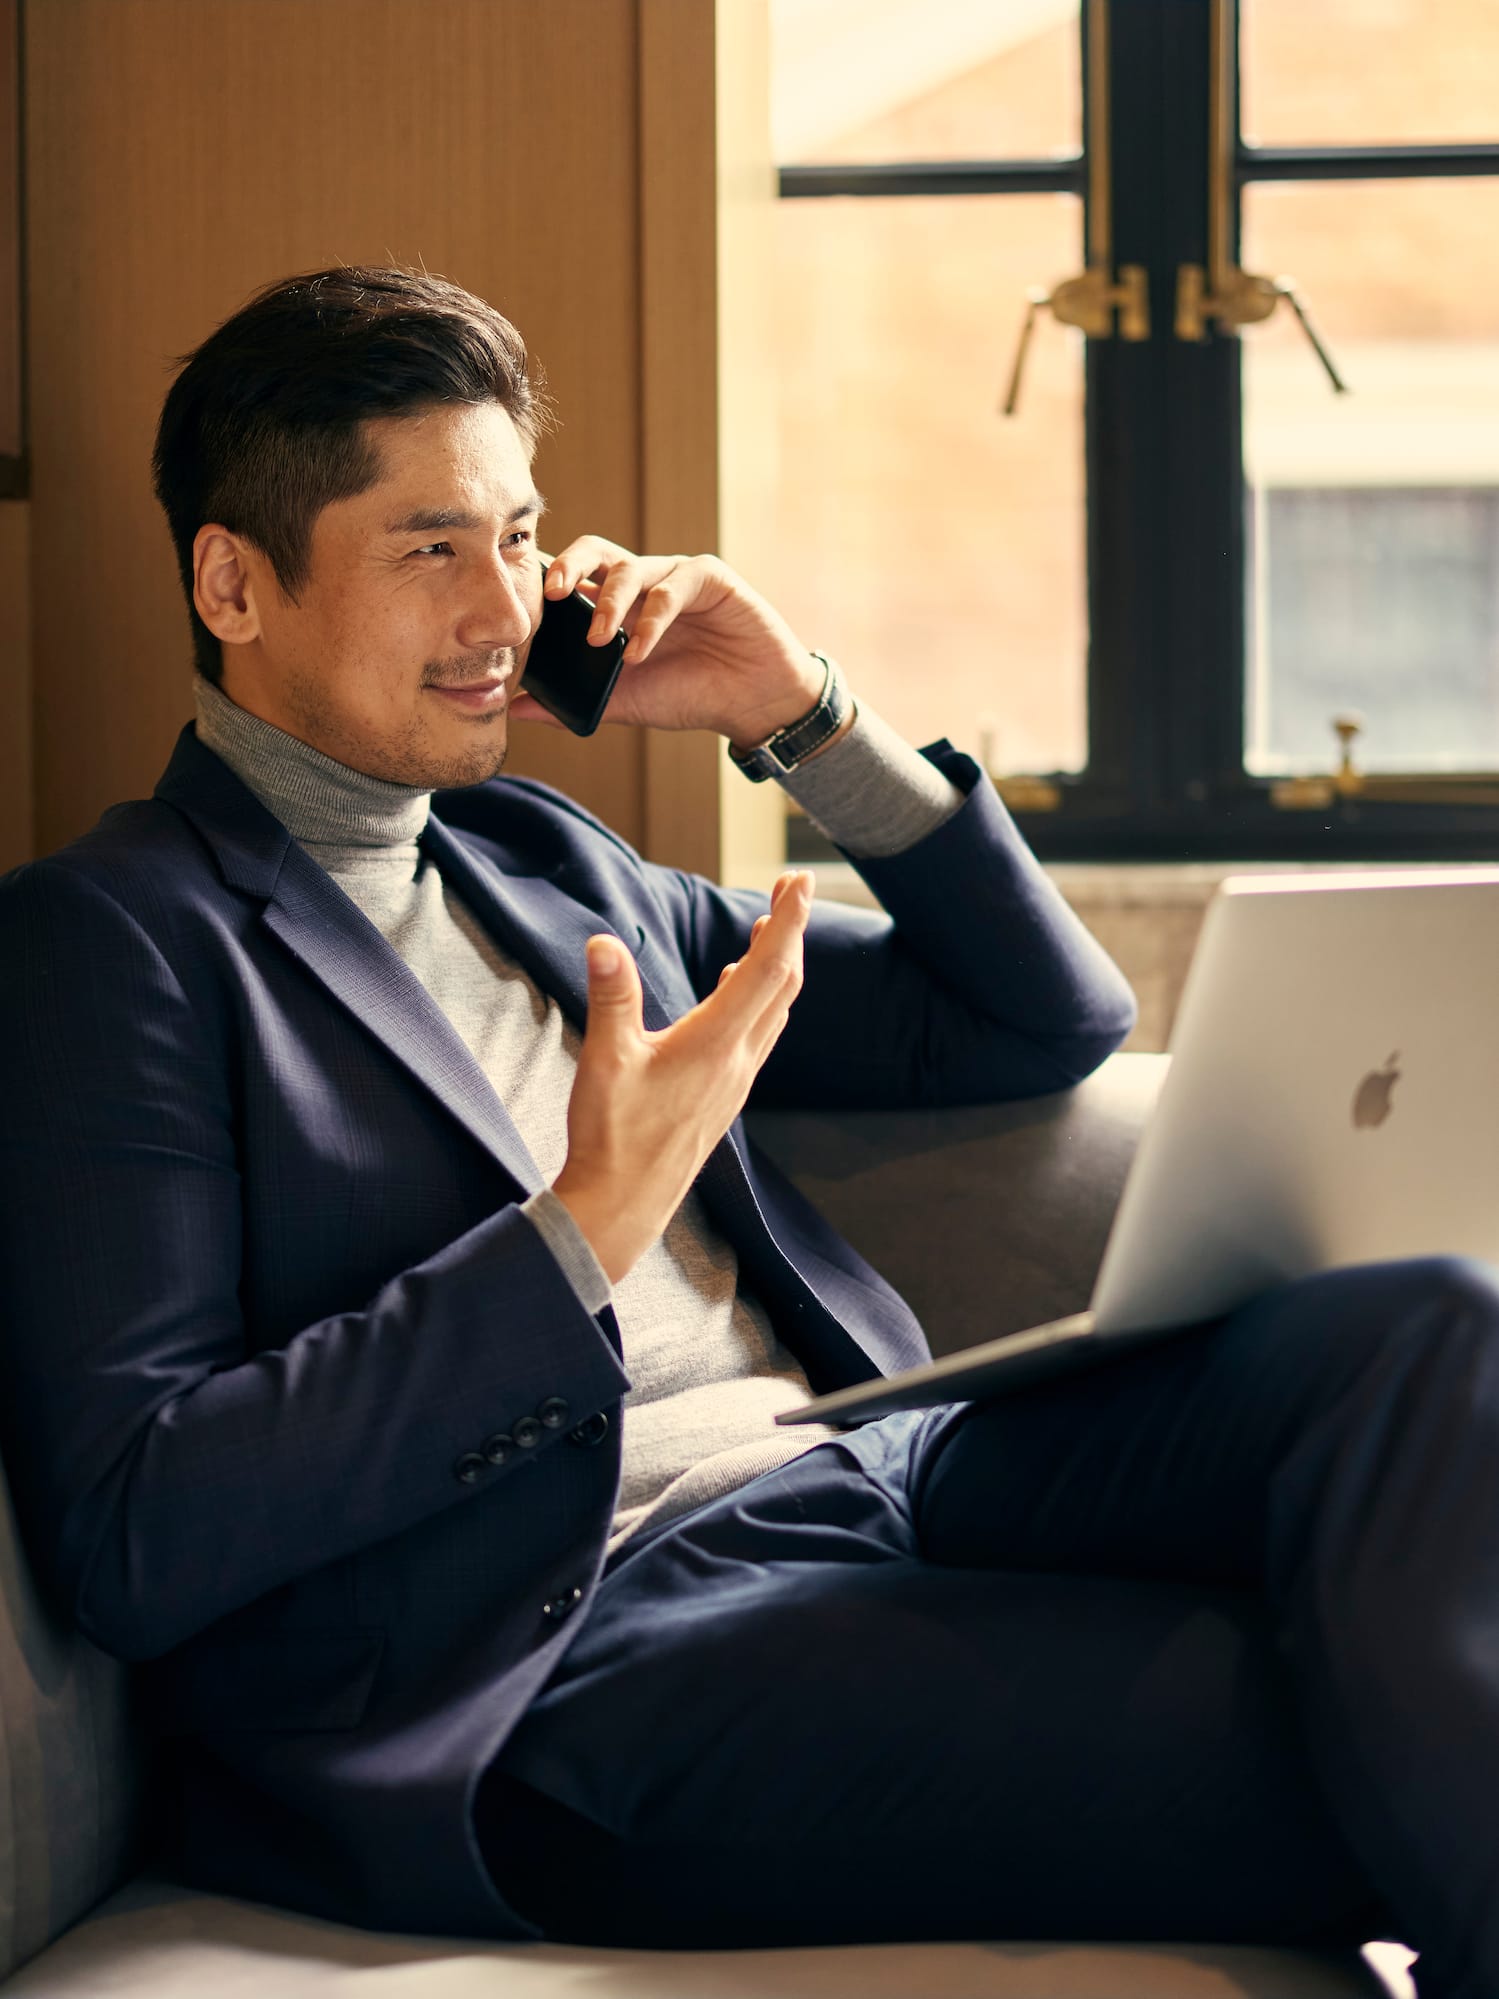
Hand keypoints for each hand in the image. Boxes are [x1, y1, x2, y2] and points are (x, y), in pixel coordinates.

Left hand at [508, 540, 828, 749]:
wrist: (752, 704)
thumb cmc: (691, 695)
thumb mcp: (624, 702)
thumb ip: (575, 700)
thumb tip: (515, 707)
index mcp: (619, 605)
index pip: (576, 577)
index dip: (547, 581)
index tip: (522, 606)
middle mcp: (644, 583)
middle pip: (595, 552)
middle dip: (568, 566)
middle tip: (551, 594)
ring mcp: (675, 576)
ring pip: (630, 568)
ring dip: (608, 604)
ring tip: (598, 641)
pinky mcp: (709, 577)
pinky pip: (671, 588)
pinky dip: (650, 620)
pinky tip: (639, 652)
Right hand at [552, 870, 813, 1284]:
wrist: (622, 1205)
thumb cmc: (611, 1137)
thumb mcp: (604, 1060)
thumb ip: (611, 997)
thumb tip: (604, 943)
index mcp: (714, 1044)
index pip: (766, 969)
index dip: (789, 920)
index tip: (799, 880)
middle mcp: (737, 1061)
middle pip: (783, 985)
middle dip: (791, 931)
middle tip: (791, 888)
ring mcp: (735, 1081)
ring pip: (774, 1012)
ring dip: (778, 965)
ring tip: (771, 928)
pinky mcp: (724, 1096)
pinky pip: (757, 1035)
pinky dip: (759, 999)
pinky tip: (735, 990)